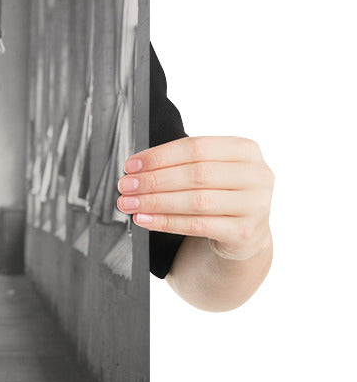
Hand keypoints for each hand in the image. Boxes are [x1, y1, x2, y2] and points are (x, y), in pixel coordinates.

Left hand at [117, 136, 273, 260]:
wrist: (245, 234)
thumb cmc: (220, 195)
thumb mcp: (211, 171)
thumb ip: (182, 164)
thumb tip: (136, 169)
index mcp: (246, 150)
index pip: (196, 147)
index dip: (160, 156)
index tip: (131, 165)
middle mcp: (257, 175)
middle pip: (196, 174)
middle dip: (154, 180)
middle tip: (125, 186)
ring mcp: (255, 205)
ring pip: (196, 201)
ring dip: (155, 202)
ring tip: (130, 204)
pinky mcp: (245, 232)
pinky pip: (198, 226)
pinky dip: (166, 222)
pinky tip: (144, 220)